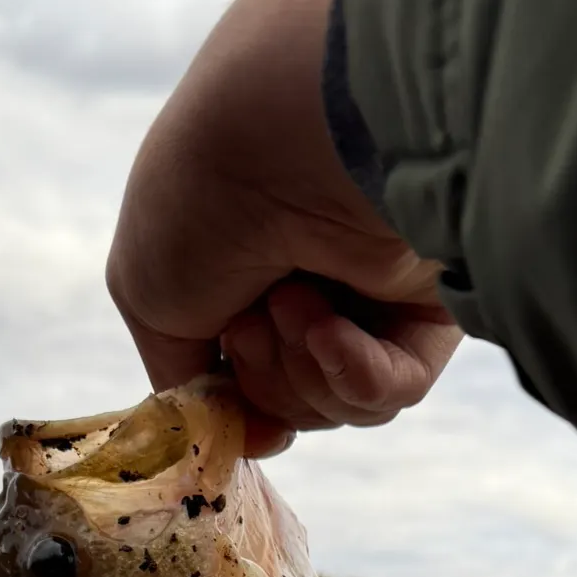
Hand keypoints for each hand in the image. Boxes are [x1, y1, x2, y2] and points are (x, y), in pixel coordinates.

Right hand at [106, 0, 460, 454]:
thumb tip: (245, 438)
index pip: (239, 374)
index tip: (212, 392)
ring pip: (336, 405)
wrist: (287, 137)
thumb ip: (184, 380)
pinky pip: (394, 389)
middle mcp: (307, 279)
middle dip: (259, 374)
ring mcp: (369, 297)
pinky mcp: (429, 307)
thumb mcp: (146, 294)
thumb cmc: (201, 200)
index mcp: (242, 266)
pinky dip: (354, 373)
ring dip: (298, 370)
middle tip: (251, 315)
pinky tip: (329, 327)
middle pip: (285, 401)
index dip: (225, 395)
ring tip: (290, 302)